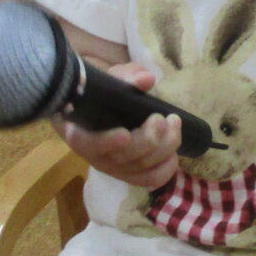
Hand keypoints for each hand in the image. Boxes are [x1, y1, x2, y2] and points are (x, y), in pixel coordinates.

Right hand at [54, 63, 180, 188]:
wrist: (103, 111)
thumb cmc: (104, 95)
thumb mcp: (112, 79)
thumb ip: (126, 76)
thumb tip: (146, 79)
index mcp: (81, 131)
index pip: (87, 143)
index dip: (107, 142)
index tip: (125, 134)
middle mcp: (96, 156)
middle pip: (123, 157)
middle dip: (149, 138)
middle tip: (162, 118)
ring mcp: (114, 169)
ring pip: (141, 167)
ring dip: (164, 147)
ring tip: (174, 123)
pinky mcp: (131, 175)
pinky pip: (151, 179)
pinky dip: (166, 168)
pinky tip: (174, 152)